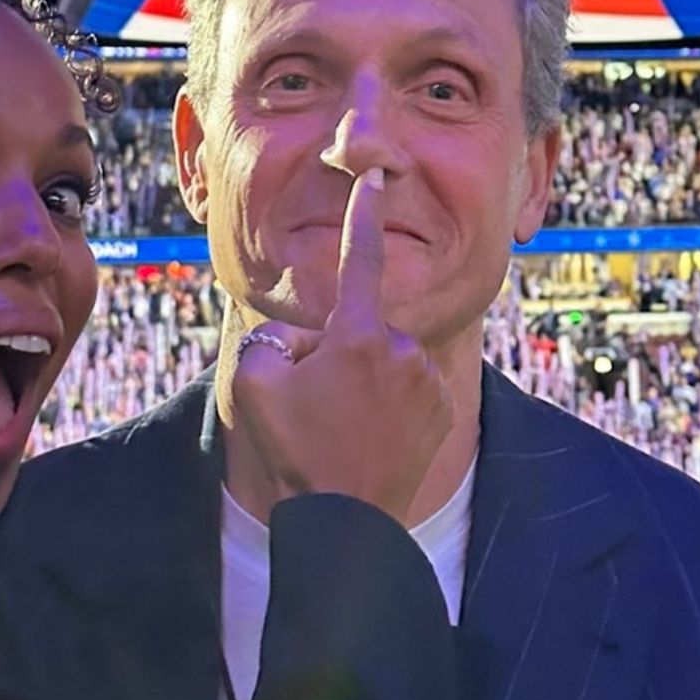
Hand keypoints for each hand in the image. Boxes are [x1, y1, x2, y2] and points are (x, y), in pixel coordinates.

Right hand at [230, 169, 452, 527]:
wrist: (344, 522)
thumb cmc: (296, 450)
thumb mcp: (255, 381)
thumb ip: (276, 337)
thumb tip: (306, 338)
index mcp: (357, 334)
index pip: (358, 257)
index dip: (362, 213)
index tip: (374, 177)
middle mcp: (402, 348)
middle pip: (358, 330)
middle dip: (335, 353)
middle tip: (315, 405)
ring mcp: (428, 380)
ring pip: (384, 361)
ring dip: (363, 380)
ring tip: (342, 428)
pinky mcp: (444, 407)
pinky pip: (409, 388)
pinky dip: (391, 403)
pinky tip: (372, 436)